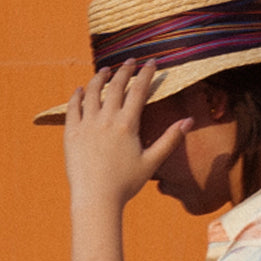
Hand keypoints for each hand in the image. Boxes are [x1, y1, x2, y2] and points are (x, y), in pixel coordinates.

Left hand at [64, 60, 192, 212]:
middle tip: (130, 61)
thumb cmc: (126, 184)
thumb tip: (189, 121)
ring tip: (105, 71)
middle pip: (116, 86)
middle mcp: (106, 120)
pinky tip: (80, 90)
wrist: (96, 198)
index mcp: (127, 125)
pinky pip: (73, 107)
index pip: (138, 91)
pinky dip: (77, 96)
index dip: (146, 74)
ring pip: (92, 92)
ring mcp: (86, 124)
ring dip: (100, 78)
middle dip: (124, 70)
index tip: (151, 62)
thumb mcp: (152, 162)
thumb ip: (170, 139)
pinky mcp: (71, 133)